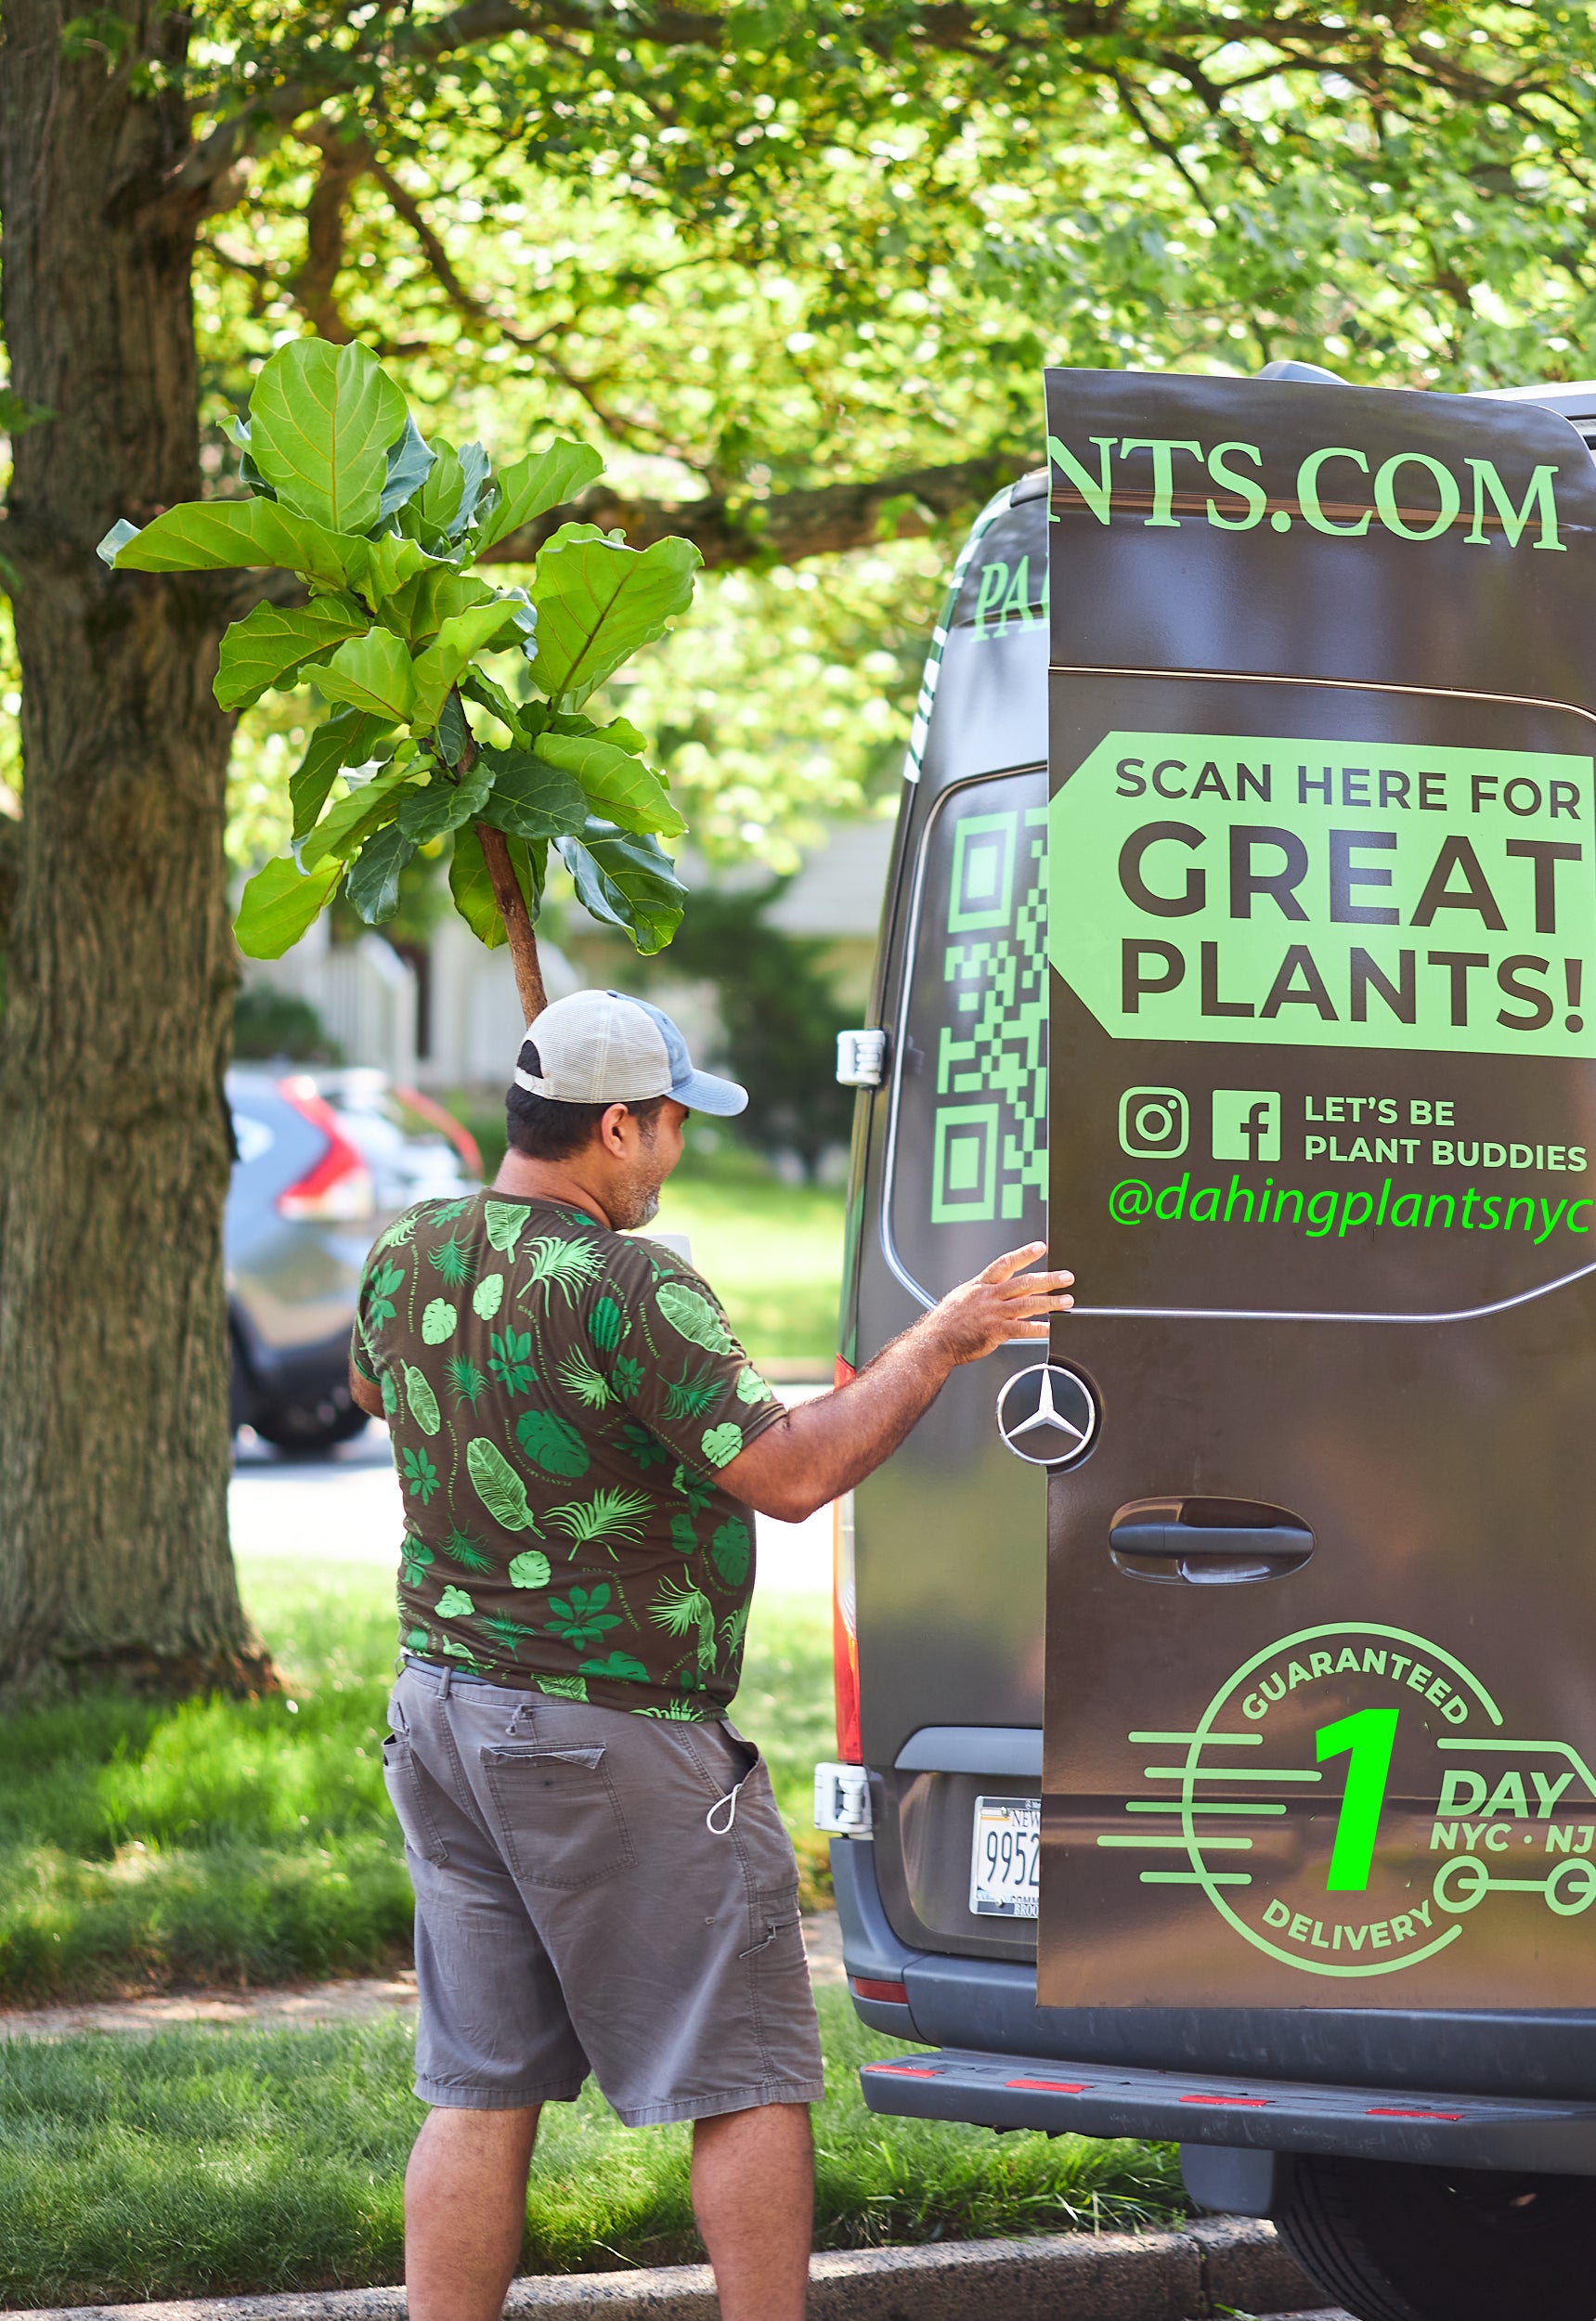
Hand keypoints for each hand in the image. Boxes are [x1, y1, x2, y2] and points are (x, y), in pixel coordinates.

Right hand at [925, 1242, 1074, 1364]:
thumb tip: (1012, 1296)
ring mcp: (992, 1313)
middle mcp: (988, 1296)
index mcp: (981, 1285)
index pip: (1005, 1263)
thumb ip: (990, 1295)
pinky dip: (1039, 1329)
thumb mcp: (965, 1298)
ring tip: (1067, 1301)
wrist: (935, 1341)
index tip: (1041, 1247)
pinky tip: (1051, 1328)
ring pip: (1027, 1304)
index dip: (1024, 1254)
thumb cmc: (948, 1322)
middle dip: (1048, 1279)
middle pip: (1023, 1283)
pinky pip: (1022, 1328)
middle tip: (1066, 1277)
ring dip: (1050, 1302)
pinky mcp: (995, 1331)